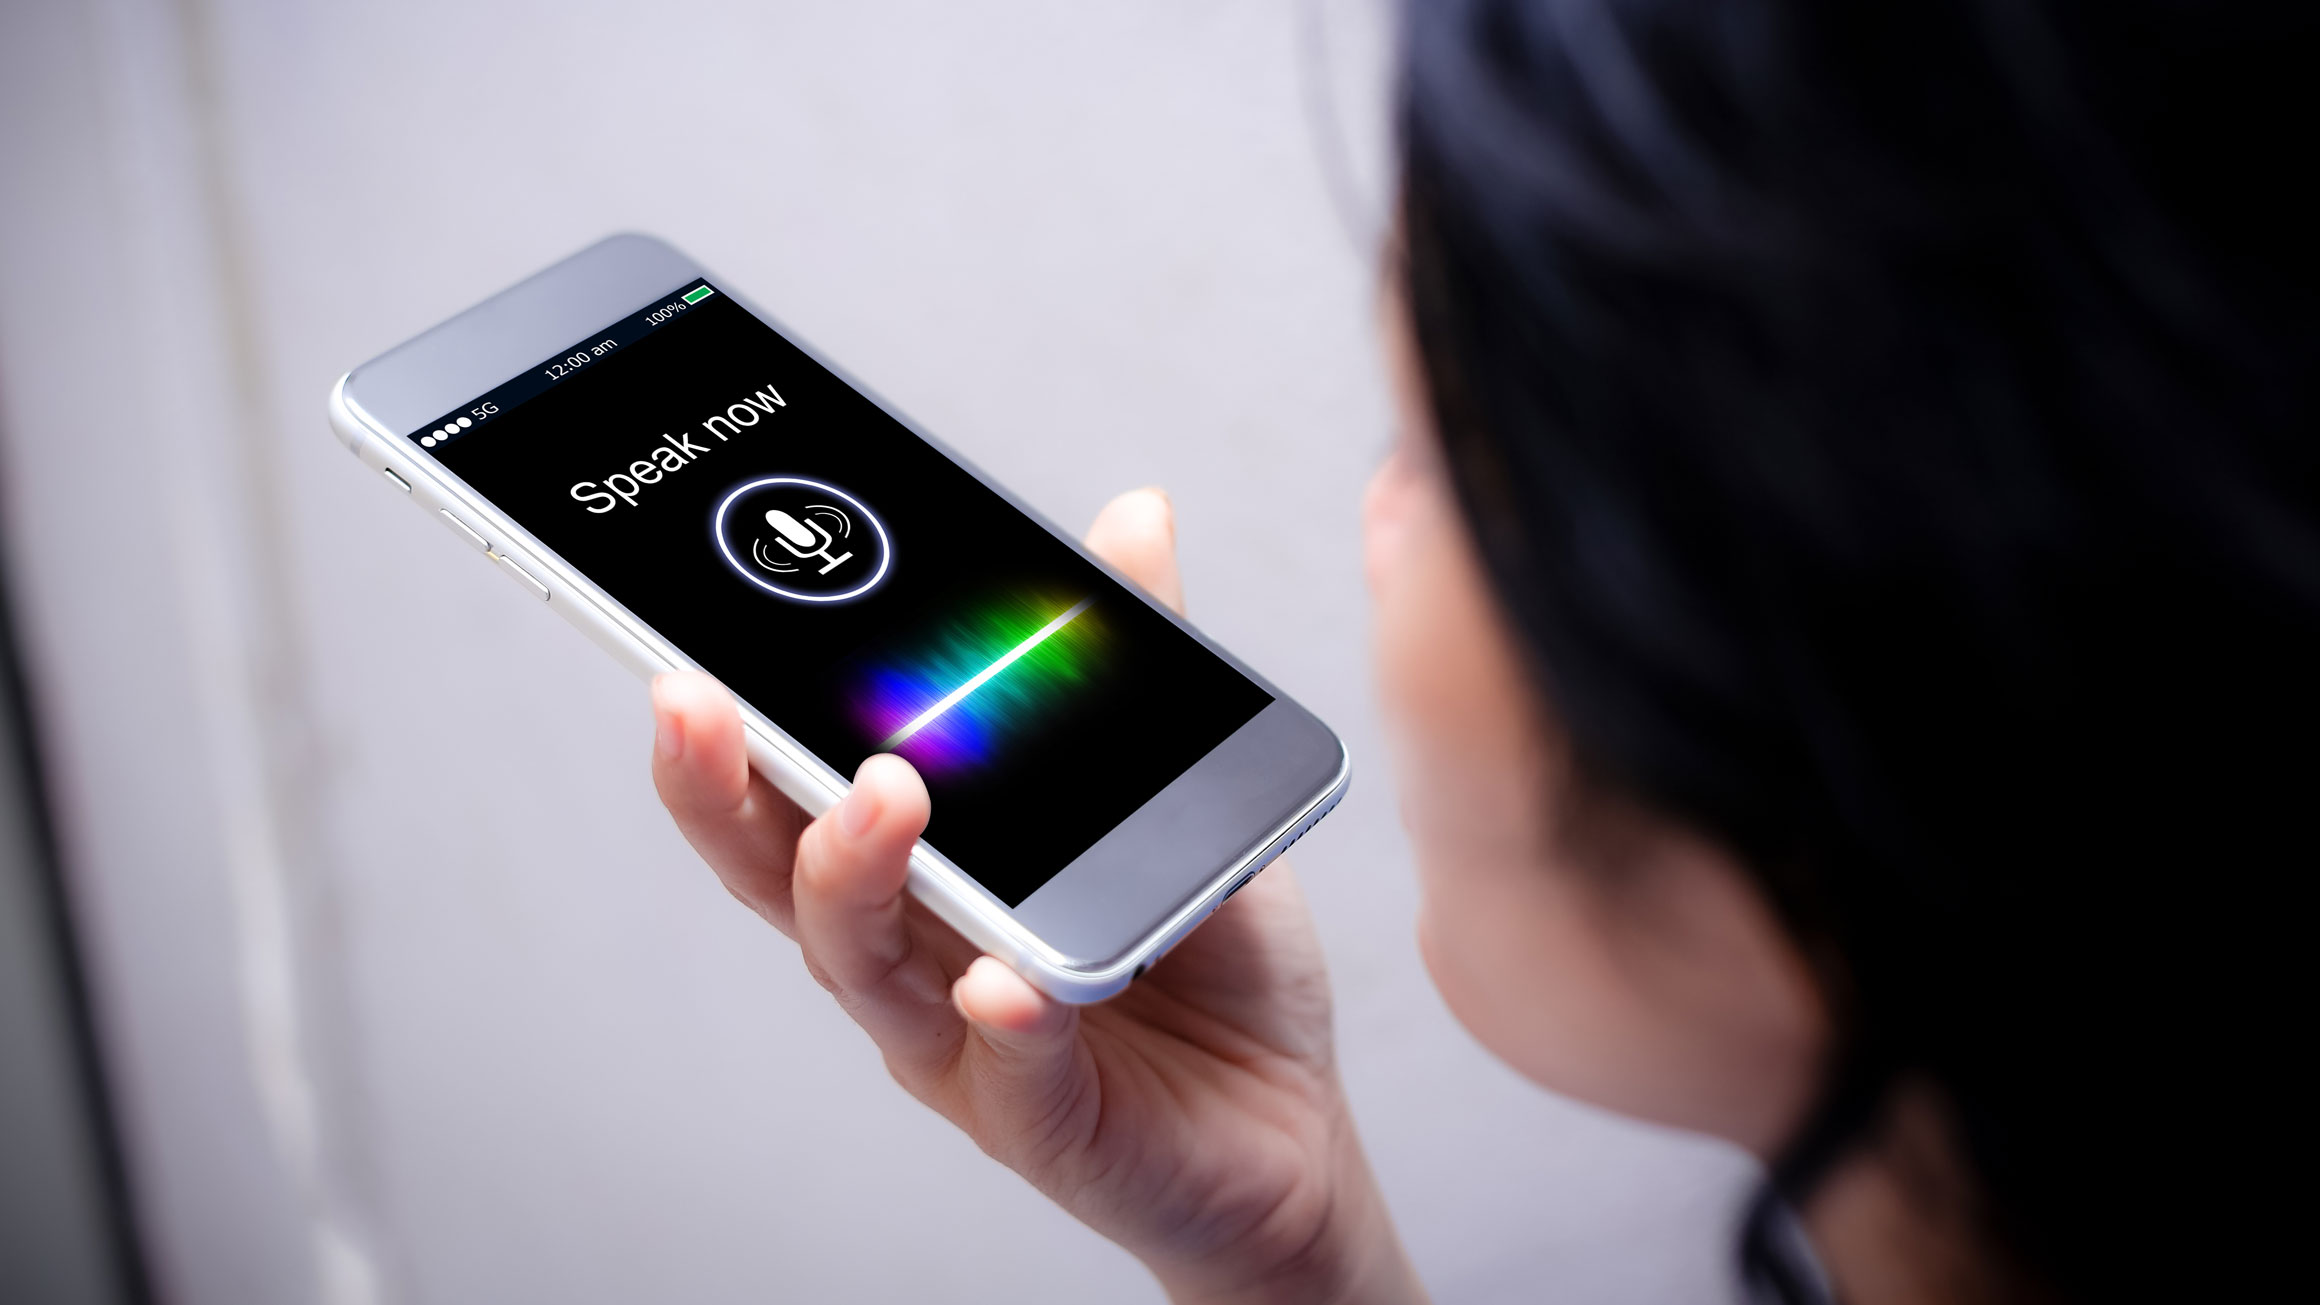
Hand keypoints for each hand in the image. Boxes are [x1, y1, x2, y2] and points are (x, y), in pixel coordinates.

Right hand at [650, 489, 1424, 1303]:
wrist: (1286, 1126)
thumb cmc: (1200, 962)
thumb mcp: (1164, 789)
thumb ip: (1128, 661)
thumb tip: (1130, 518)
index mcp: (922, 871)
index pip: (793, 787)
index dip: (725, 724)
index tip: (684, 633)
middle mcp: (915, 954)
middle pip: (778, 870)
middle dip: (724, 783)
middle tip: (702, 695)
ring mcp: (964, 1042)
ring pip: (864, 964)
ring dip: (854, 875)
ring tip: (881, 797)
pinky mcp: (1046, 1118)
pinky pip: (1012, 1073)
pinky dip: (1005, 1025)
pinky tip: (1006, 982)